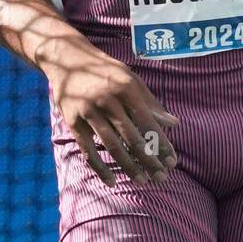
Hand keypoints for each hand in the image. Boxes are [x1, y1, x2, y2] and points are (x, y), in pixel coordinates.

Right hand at [42, 38, 178, 186]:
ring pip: (112, 146)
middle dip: (149, 160)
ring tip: (142, 181)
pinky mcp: (73, 121)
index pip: (148, 122)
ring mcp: (89, 111)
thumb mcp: (131, 80)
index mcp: (126, 88)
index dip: (161, 143)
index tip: (172, 161)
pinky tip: (112, 182)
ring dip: (129, 167)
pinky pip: (88, 150)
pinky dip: (100, 168)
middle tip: (162, 178)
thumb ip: (152, 103)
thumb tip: (175, 123)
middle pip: (132, 137)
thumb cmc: (106, 71)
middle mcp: (108, 100)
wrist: (67, 59)